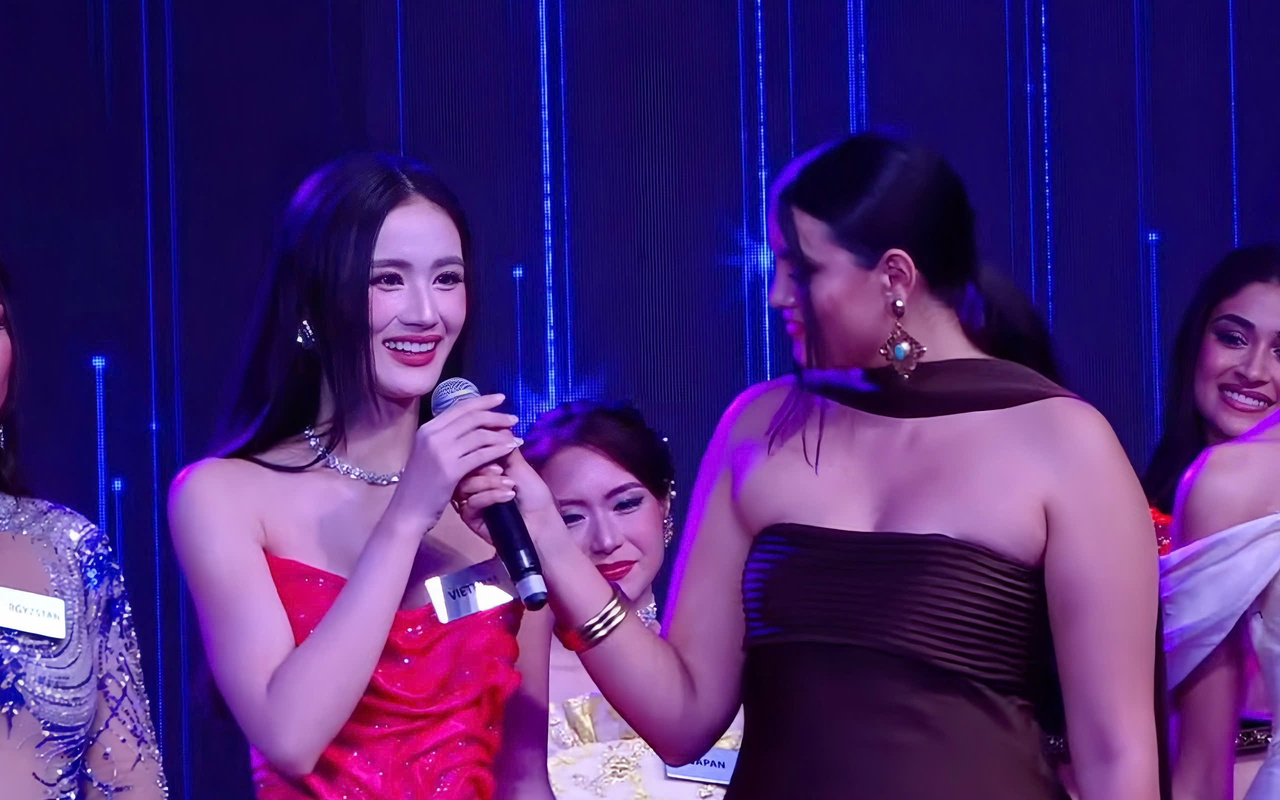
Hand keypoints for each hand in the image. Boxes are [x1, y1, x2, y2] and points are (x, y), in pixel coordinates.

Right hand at [384, 394, 520, 534]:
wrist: (407, 511)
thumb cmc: (419, 485)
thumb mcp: (427, 454)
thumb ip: (443, 438)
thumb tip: (466, 424)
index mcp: (427, 429)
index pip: (459, 407)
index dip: (483, 401)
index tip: (501, 399)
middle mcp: (432, 435)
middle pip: (472, 418)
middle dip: (496, 416)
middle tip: (515, 419)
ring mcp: (440, 452)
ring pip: (479, 435)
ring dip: (501, 434)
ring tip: (516, 438)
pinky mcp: (450, 470)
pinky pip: (481, 455)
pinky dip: (498, 450)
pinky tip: (510, 450)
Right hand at [454, 448, 559, 544]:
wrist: (540, 523)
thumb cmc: (532, 493)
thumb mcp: (519, 465)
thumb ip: (504, 446)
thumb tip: (497, 423)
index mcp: (482, 468)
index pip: (472, 452)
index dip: (481, 446)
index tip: (497, 445)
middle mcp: (473, 482)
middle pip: (463, 467)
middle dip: (483, 464)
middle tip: (501, 468)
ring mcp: (470, 500)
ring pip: (465, 485)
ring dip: (488, 482)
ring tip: (509, 484)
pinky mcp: (470, 517)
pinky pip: (471, 503)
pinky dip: (490, 496)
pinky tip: (507, 496)